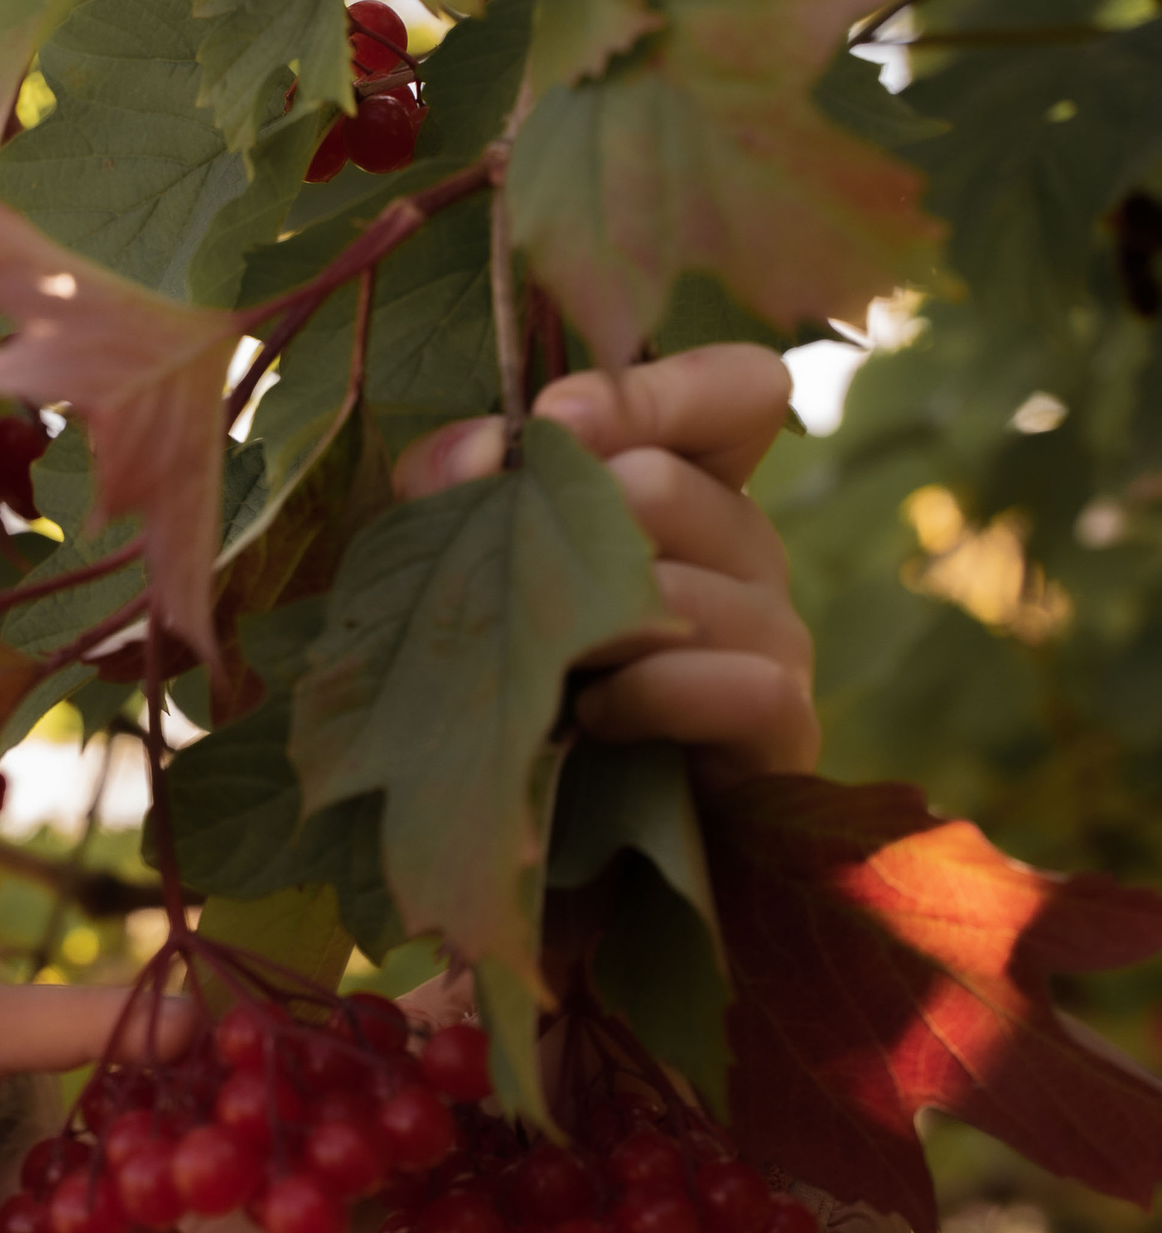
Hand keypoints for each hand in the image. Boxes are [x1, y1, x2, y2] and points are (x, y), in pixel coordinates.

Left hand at [394, 344, 815, 784]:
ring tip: (548, 673)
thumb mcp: (459, 571)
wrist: (541, 841)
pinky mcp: (780, 731)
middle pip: (669, 483)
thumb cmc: (503, 686)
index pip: (738, 391)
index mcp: (688, 489)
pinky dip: (649, 697)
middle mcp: (745, 552)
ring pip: (681, 587)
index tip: (553, 422)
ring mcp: (775, 639)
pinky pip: (737, 682)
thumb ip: (453, 489)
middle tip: (518, 598)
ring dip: (586, 630)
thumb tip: (476, 444)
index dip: (651, 392)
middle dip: (563, 536)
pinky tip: (595, 718)